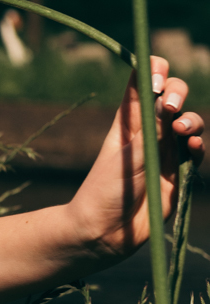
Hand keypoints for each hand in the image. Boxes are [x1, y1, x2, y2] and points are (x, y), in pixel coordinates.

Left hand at [69, 57, 203, 257]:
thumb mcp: (126, 158)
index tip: (157, 75)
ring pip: (188, 122)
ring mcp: (165, 150)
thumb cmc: (105, 191)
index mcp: (128, 121)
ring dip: (190, 120)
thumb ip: (150, 131)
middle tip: (170, 107)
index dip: (153, 71)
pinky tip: (192, 146)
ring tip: (180, 130)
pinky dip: (198, 145)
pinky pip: (195, 151)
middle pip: (171, 97)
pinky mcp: (178, 172)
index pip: (142, 84)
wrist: (107, 232)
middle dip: (177, 92)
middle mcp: (149, 131)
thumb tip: (164, 98)